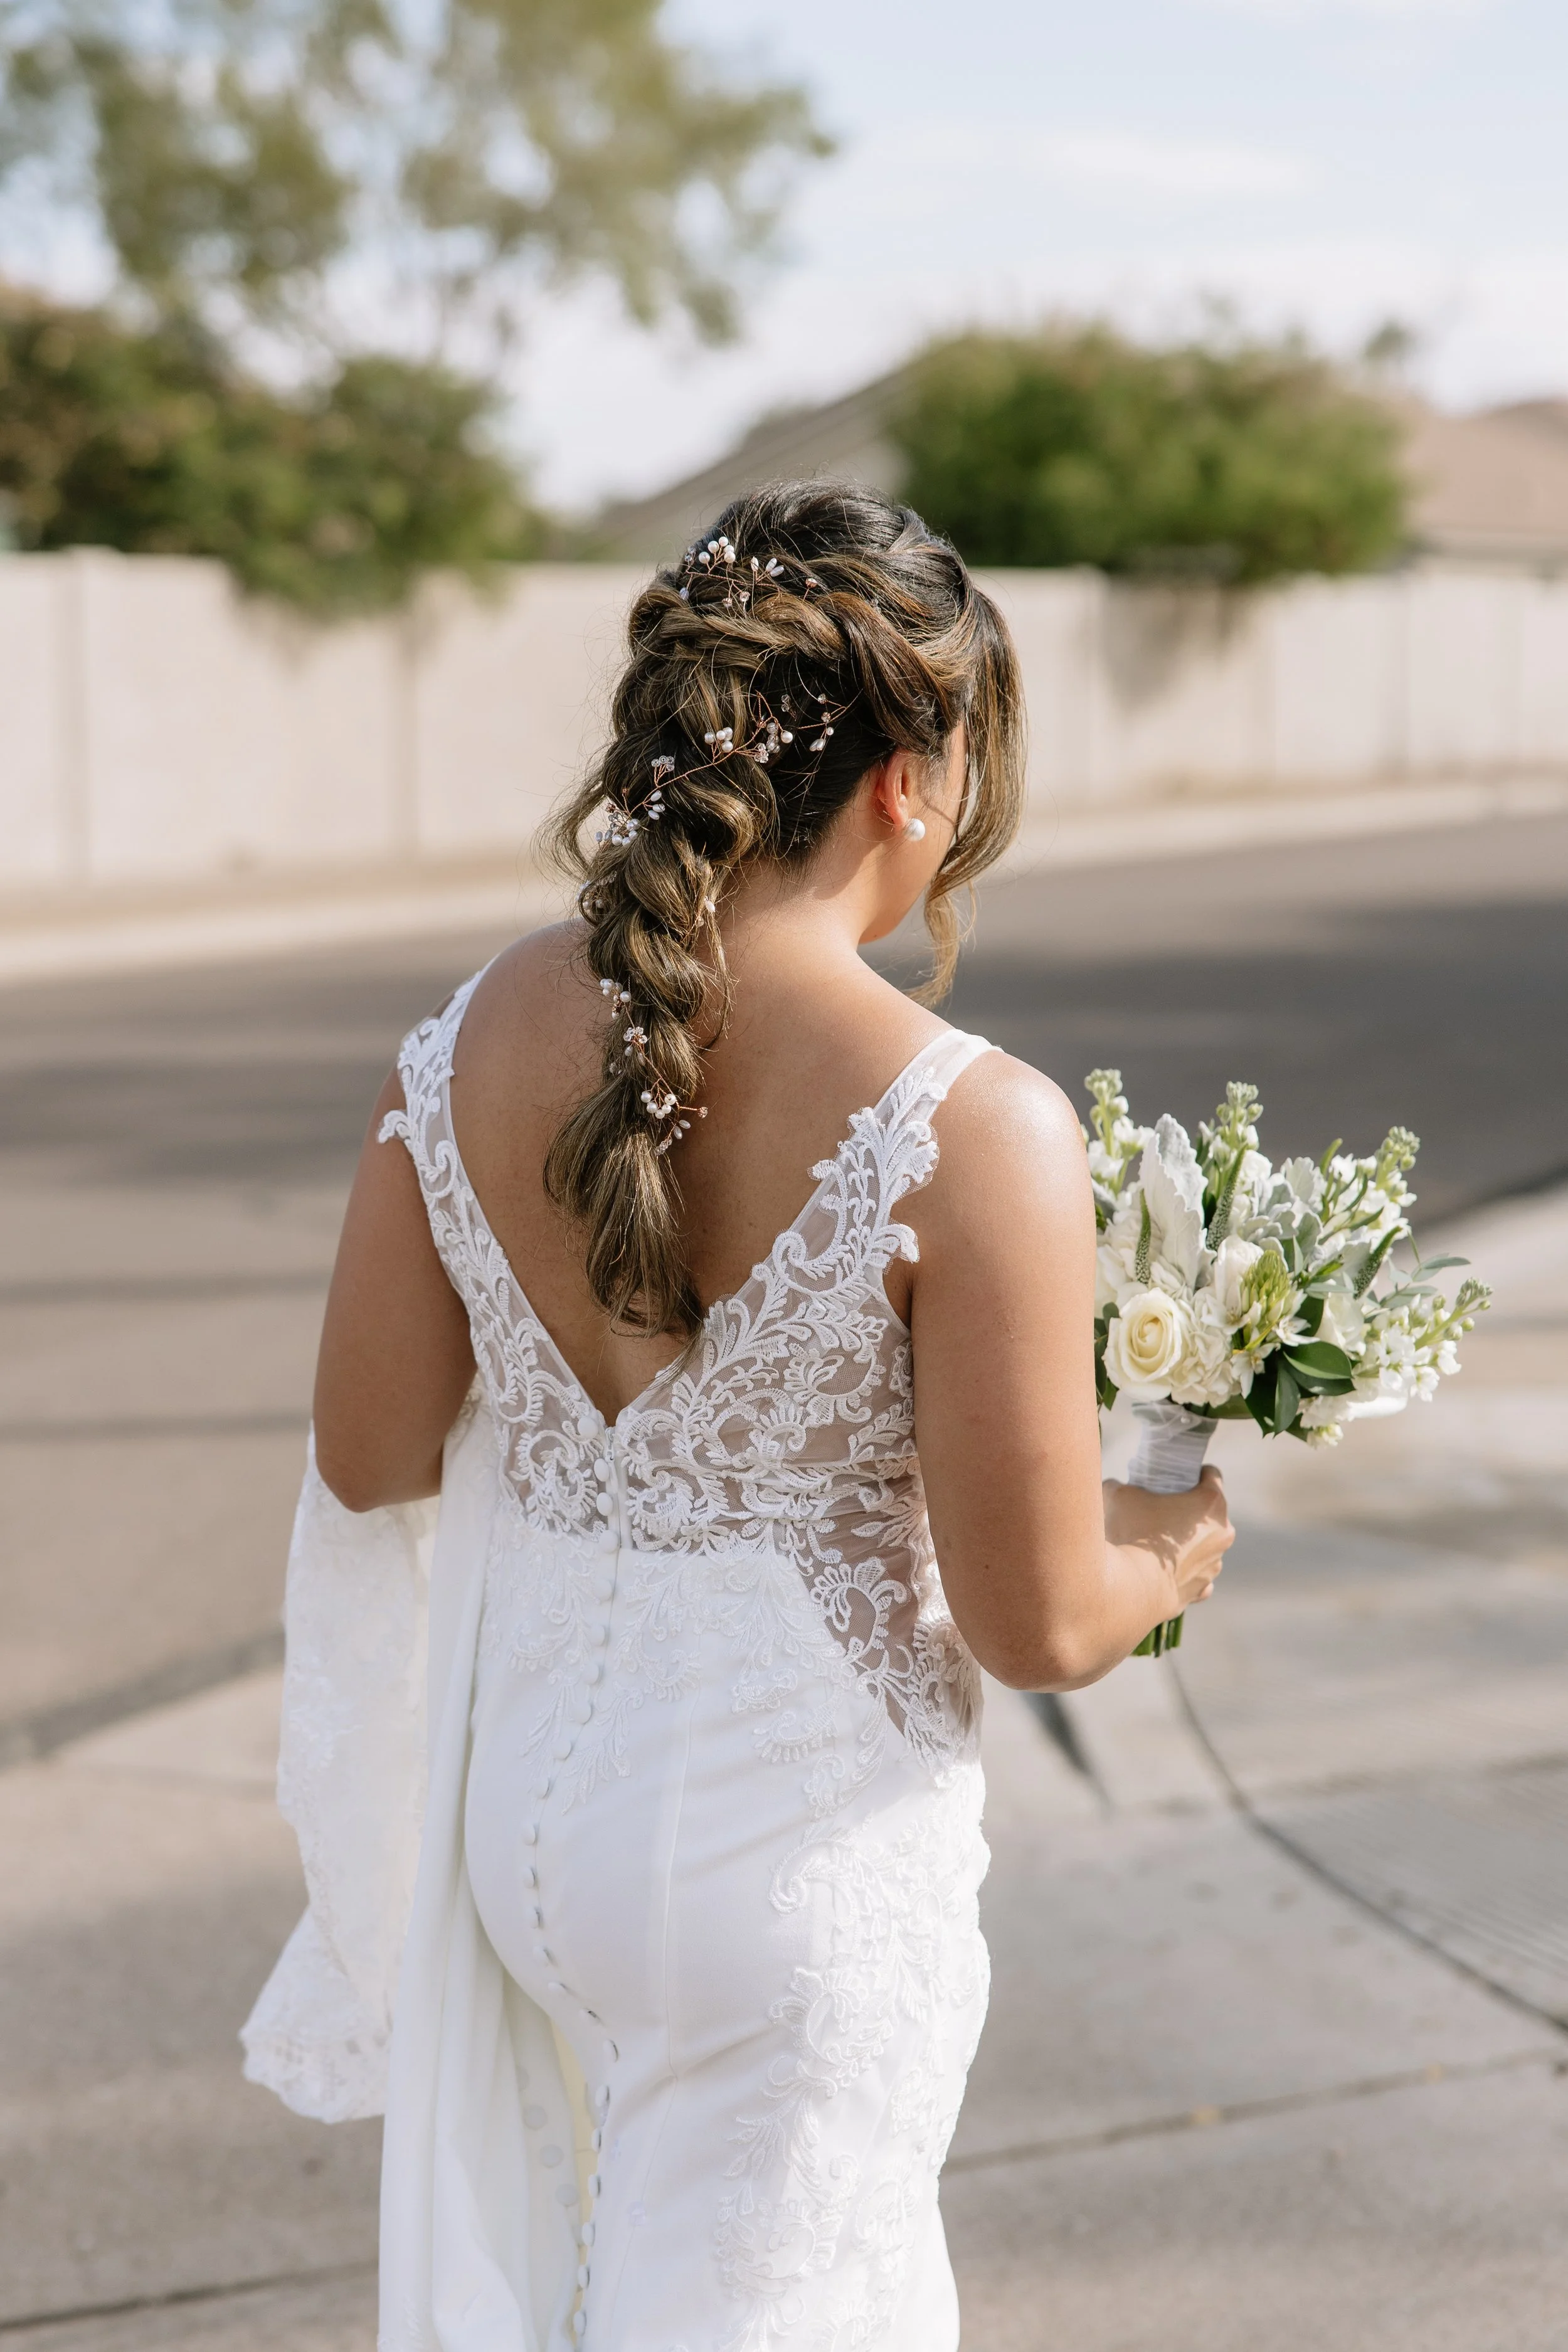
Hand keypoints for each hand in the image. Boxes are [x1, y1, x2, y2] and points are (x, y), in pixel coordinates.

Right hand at [1103, 1466, 1234, 1613]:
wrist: (1128, 1589)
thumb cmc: (1129, 1535)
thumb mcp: (1117, 1494)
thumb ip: (1119, 1485)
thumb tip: (1115, 1487)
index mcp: (1210, 1503)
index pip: (1212, 1475)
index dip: (1193, 1473)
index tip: (1175, 1478)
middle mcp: (1222, 1534)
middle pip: (1209, 1513)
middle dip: (1190, 1509)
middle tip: (1160, 1510)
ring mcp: (1214, 1564)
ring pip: (1205, 1545)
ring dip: (1189, 1542)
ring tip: (1157, 1544)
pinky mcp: (1201, 1590)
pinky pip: (1198, 1575)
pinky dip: (1184, 1572)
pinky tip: (1163, 1569)